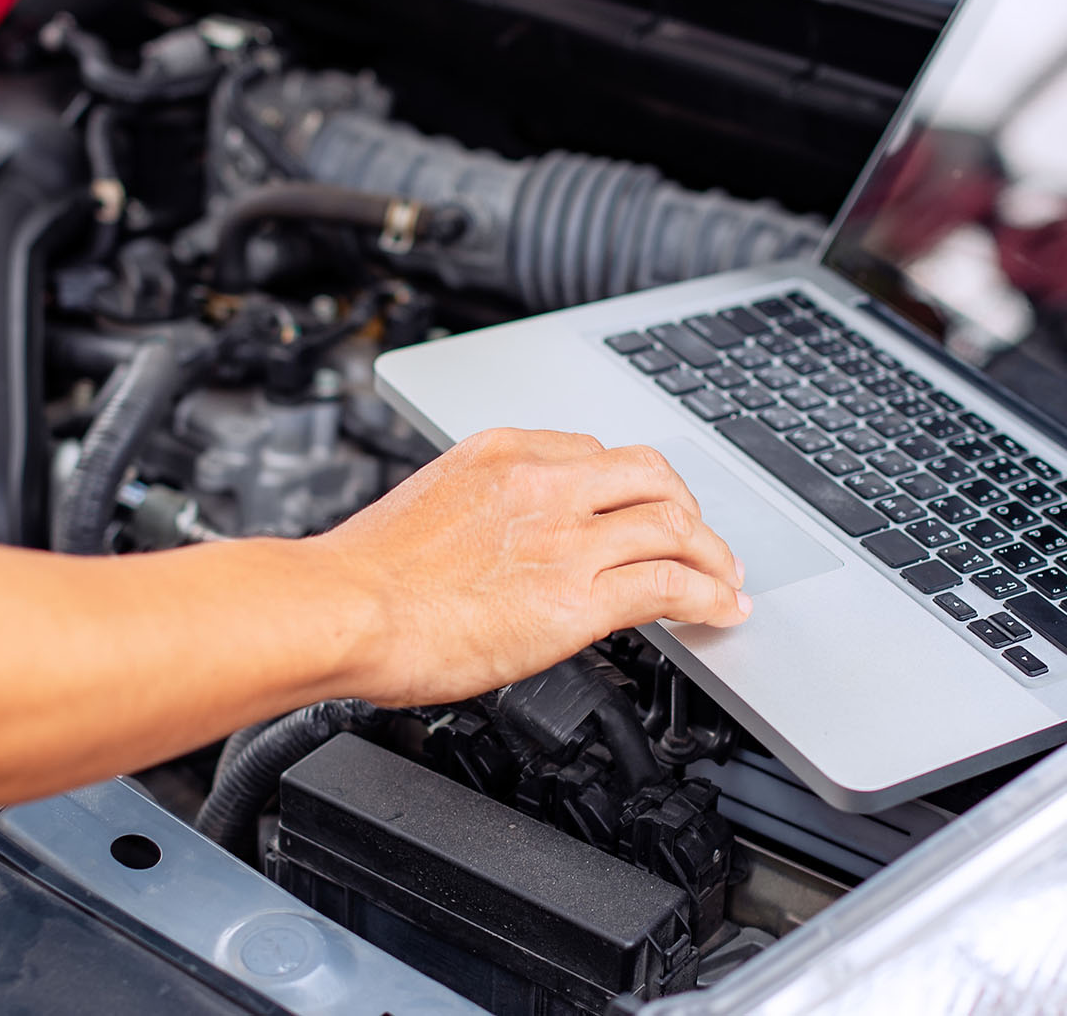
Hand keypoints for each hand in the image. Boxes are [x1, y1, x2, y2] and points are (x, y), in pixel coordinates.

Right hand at [314, 428, 747, 707]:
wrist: (343, 609)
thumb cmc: (362, 577)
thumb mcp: (428, 509)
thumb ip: (477, 515)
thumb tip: (495, 549)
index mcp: (502, 454)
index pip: (591, 453)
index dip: (628, 489)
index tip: (637, 513)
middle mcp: (541, 483)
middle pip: (650, 474)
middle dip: (686, 508)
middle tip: (699, 541)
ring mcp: (564, 538)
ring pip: (674, 524)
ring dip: (710, 555)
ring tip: (723, 581)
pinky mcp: (577, 598)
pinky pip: (669, 585)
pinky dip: (708, 597)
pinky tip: (719, 612)